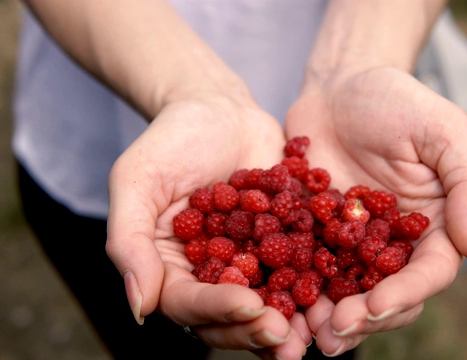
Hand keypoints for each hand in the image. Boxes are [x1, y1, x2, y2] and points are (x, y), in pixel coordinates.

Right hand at [105, 99, 310, 358]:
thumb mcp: (137, 181)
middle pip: (230, 316)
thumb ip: (130, 242)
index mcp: (171, 267)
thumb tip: (139, 308)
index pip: (189, 303)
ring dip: (290, 322)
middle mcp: (211, 272)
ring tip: (313, 334)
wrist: (219, 108)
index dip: (218, 309)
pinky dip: (316, 287)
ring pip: (268, 302)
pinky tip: (336, 297)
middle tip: (286, 337)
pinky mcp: (284, 243)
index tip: (249, 305)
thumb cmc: (170, 139)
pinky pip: (301, 270)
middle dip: (256, 328)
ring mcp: (250, 260)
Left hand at [285, 67, 466, 354]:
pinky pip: (304, 267)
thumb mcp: (444, 131)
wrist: (340, 86)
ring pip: (344, 292)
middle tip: (333, 332)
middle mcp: (393, 244)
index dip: (404, 294)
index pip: (427, 273)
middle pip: (386, 295)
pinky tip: (277, 302)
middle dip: (363, 318)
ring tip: (304, 332)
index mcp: (432, 227)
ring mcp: (351, 243)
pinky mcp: (313, 234)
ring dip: (327, 316)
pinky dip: (293, 288)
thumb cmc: (399, 101)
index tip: (375, 305)